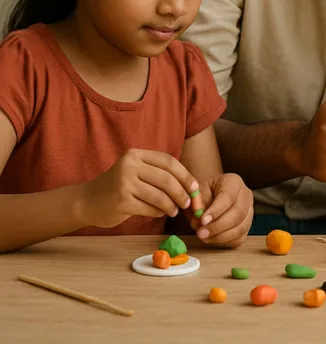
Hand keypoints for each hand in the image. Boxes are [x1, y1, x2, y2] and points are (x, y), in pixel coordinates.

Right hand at [80, 149, 196, 228]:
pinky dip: (159, 212)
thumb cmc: (118, 186)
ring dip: (172, 205)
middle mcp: (129, 166)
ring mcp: (124, 184)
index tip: (195, 187)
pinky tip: (160, 213)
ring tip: (175, 210)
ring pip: (160, 196)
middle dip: (182, 192)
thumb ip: (157, 173)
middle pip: (167, 179)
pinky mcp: (121, 202)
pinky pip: (150, 208)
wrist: (86, 201)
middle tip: (188, 203)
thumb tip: (190, 185)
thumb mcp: (135, 171)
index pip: (168, 162)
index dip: (185, 175)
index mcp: (136, 155)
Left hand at [188, 173, 252, 246]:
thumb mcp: (197, 192)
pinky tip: (212, 239)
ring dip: (221, 236)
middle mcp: (246, 195)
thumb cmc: (204, 192)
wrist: (211, 195)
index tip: (202, 220)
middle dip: (218, 226)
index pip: (228, 197)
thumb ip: (196, 204)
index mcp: (233, 182)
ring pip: (241, 227)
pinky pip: (239, 237)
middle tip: (201, 233)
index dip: (216, 210)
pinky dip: (225, 241)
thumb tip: (198, 221)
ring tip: (204, 237)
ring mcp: (249, 211)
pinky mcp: (247, 225)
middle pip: (238, 213)